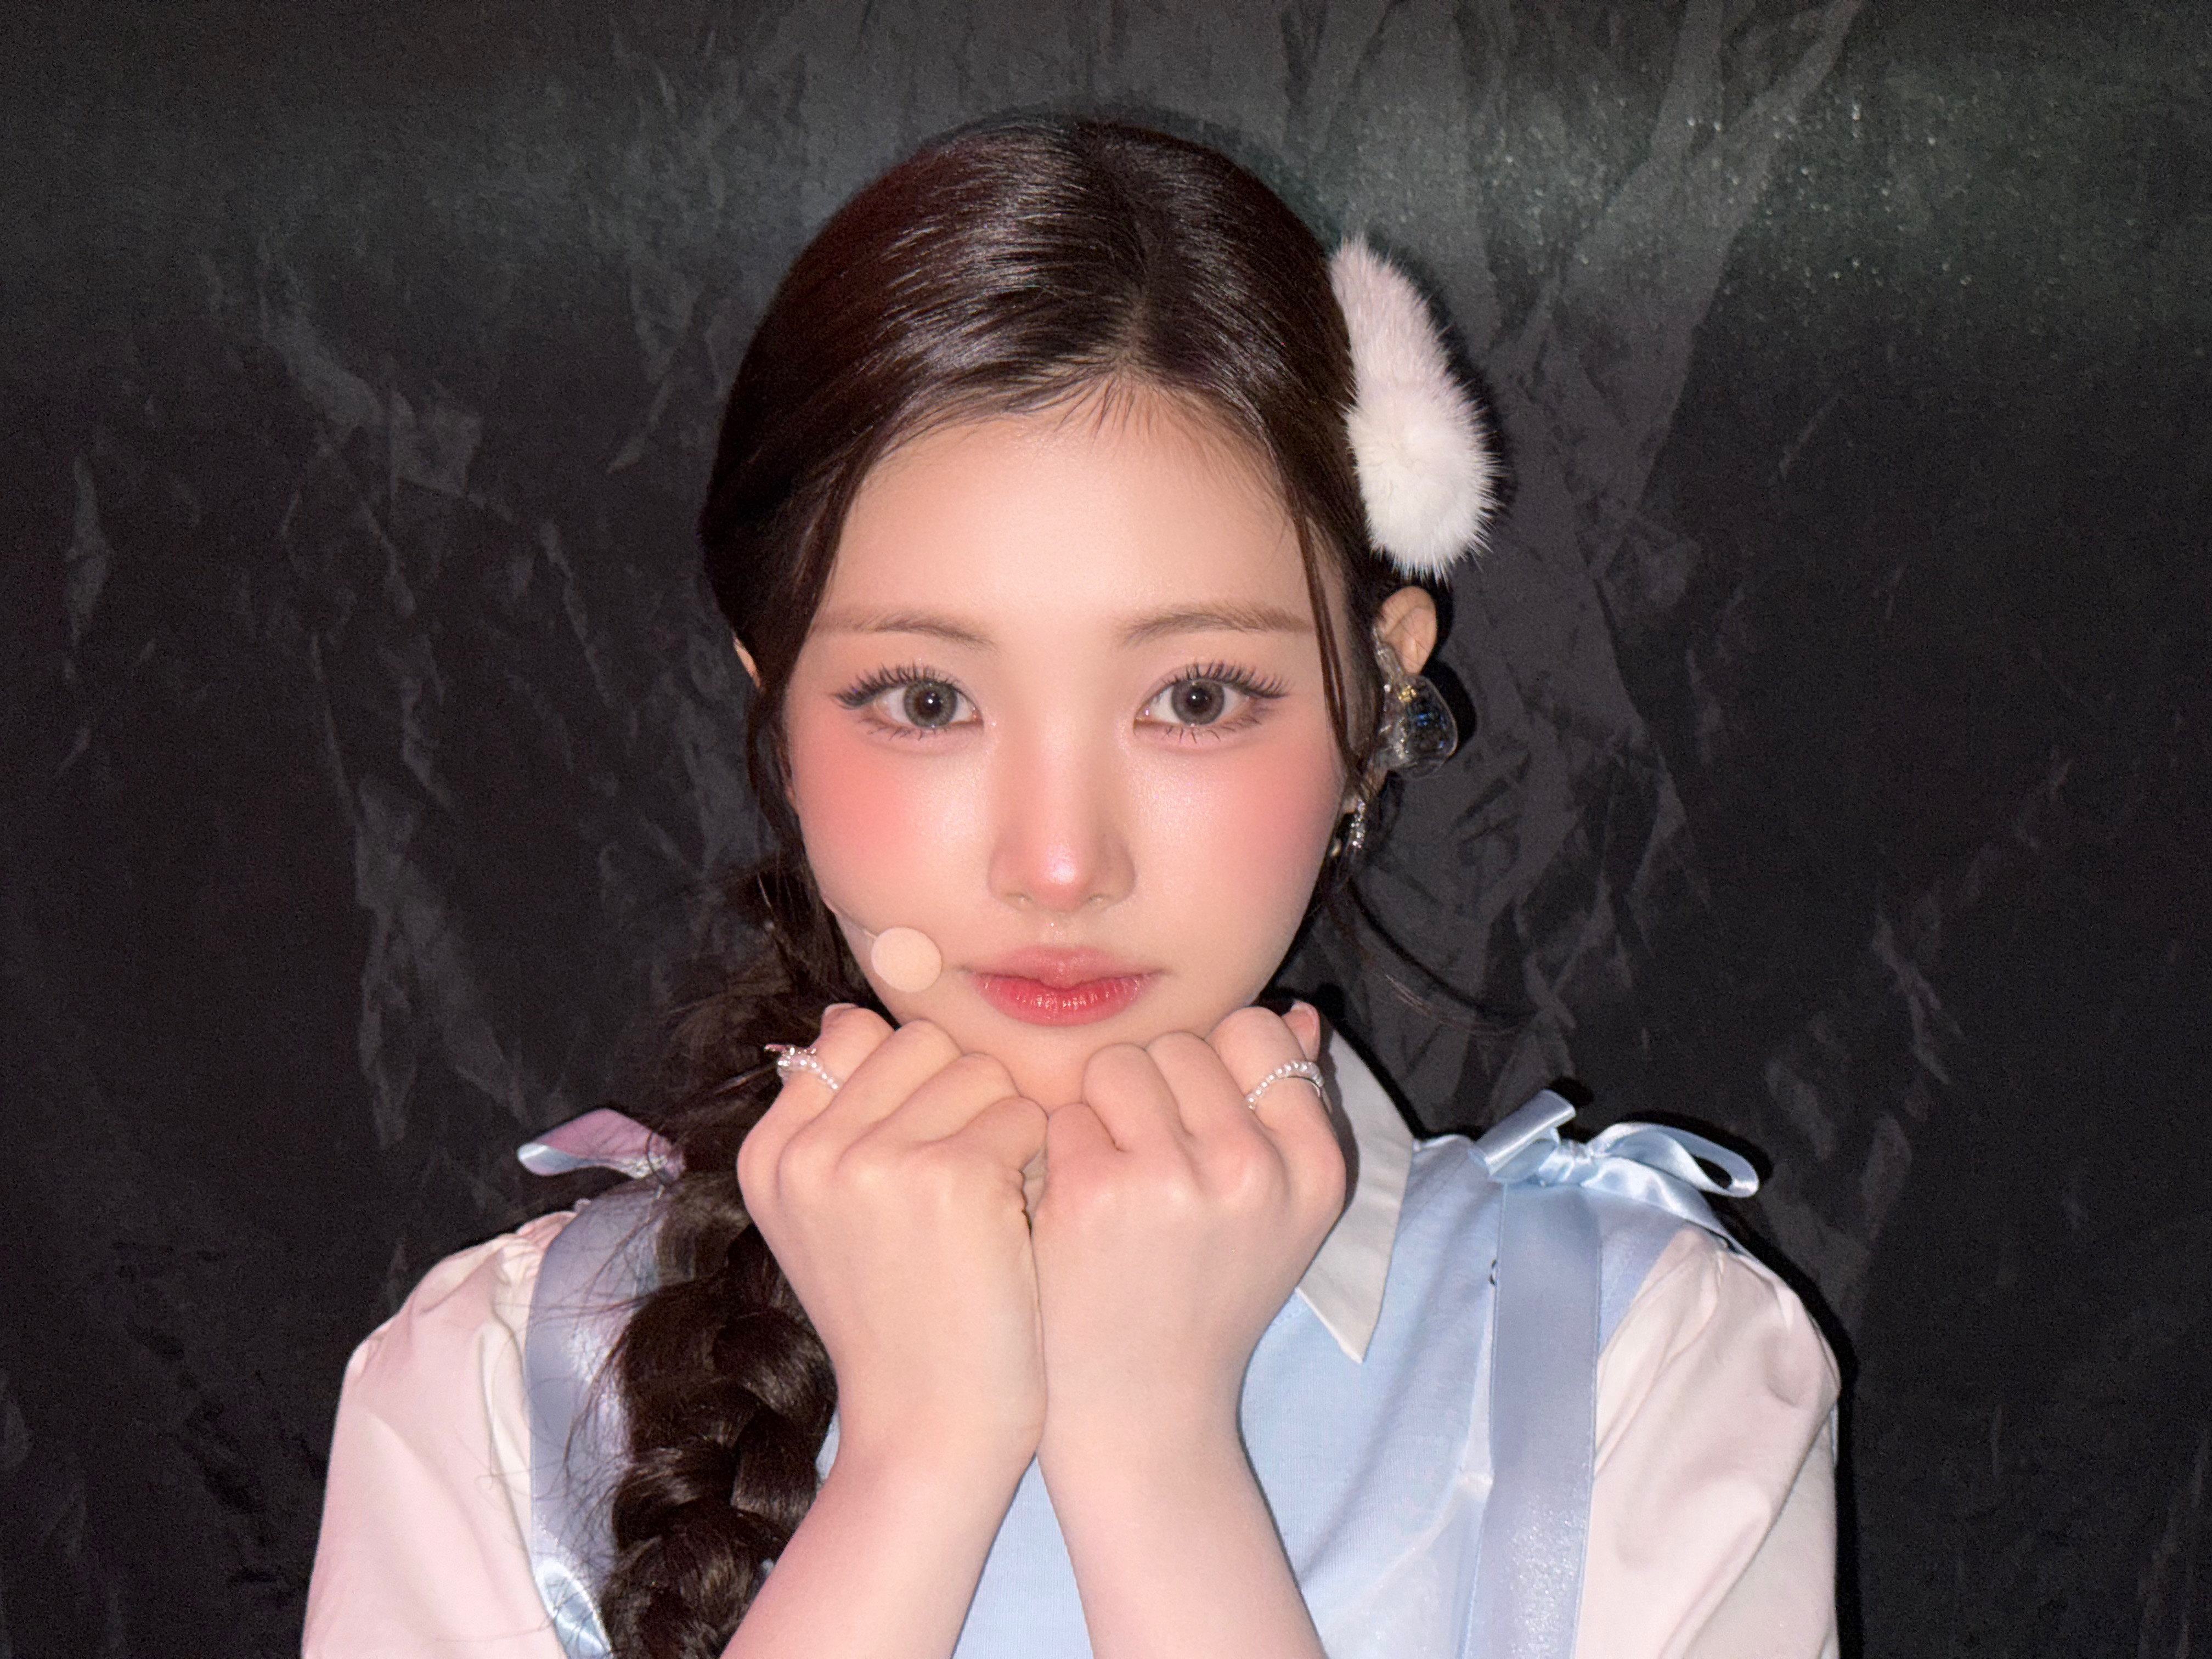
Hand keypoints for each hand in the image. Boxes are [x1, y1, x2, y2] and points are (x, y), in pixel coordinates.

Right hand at [737, 1005, 1049, 1478]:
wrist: (929, 1428)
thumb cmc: (900, 1319)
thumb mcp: (828, 1218)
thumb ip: (832, 1120)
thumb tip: (844, 1016)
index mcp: (769, 1154)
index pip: (852, 1033)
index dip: (911, 1084)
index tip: (919, 1156)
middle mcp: (809, 1151)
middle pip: (922, 1042)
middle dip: (960, 1099)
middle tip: (962, 1188)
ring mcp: (875, 1161)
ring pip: (981, 1071)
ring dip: (1004, 1129)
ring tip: (987, 1211)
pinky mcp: (951, 1177)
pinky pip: (1026, 1114)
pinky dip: (1037, 1163)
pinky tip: (1015, 1226)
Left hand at [1029, 1003, 1345, 1462]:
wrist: (1142, 1408)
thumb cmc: (1205, 1296)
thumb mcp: (1279, 1210)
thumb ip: (1292, 1107)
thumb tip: (1301, 1013)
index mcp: (1314, 1167)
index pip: (1259, 1031)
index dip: (1215, 1067)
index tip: (1201, 1127)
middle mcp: (1254, 1168)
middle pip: (1182, 1043)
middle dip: (1155, 1090)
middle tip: (1152, 1167)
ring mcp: (1172, 1179)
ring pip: (1119, 1063)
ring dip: (1103, 1111)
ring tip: (1114, 1180)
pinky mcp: (1093, 1192)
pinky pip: (1066, 1113)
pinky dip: (1060, 1154)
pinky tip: (1076, 1210)